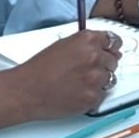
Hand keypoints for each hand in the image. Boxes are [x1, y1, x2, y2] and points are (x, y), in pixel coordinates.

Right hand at [0, 29, 121, 130]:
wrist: (25, 91)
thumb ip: (86, 45)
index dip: (111, 48)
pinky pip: (101, 96)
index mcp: (87, 40)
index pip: (113, 41)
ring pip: (110, 79)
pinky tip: (75, 93)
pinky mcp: (93, 97)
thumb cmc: (39, 69)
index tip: (111, 52)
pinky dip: (91, 96)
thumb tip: (106, 49)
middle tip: (84, 72)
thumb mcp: (63, 45)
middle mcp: (94, 57)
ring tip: (77, 83)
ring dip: (98, 82)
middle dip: (103, 66)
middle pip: (113, 61)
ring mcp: (95, 78)